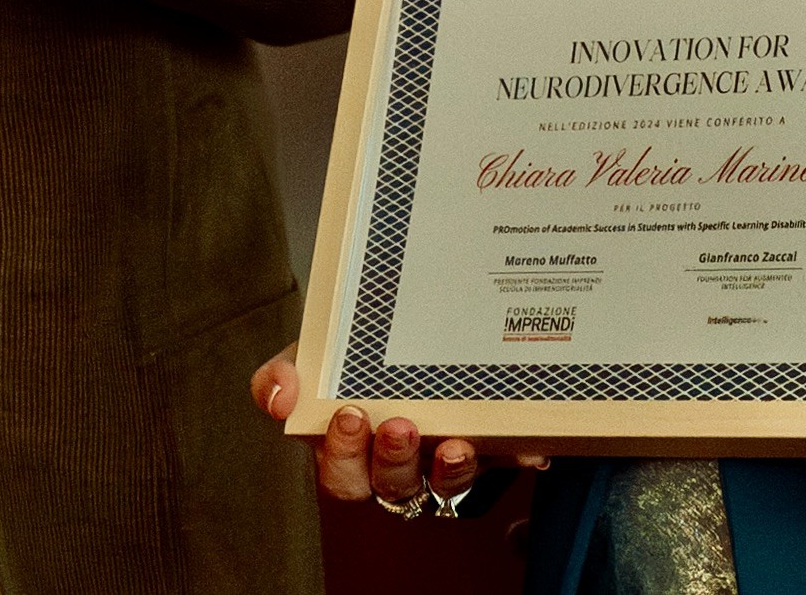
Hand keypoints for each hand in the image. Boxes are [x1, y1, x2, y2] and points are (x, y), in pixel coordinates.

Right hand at [251, 352, 546, 504]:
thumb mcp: (316, 352)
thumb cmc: (356, 352)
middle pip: (393, 486)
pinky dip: (516, 455)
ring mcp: (445, 459)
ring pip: (447, 484)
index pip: (341, 474)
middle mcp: (400, 465)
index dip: (342, 455)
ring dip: (450, 468)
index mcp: (353, 451)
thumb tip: (278, 395)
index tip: (348, 416)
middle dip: (394, 461)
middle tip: (400, 427)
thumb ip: (289, 370)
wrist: (421, 320)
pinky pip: (505, 461)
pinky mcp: (492, 448)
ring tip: (455, 443)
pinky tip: (527, 447)